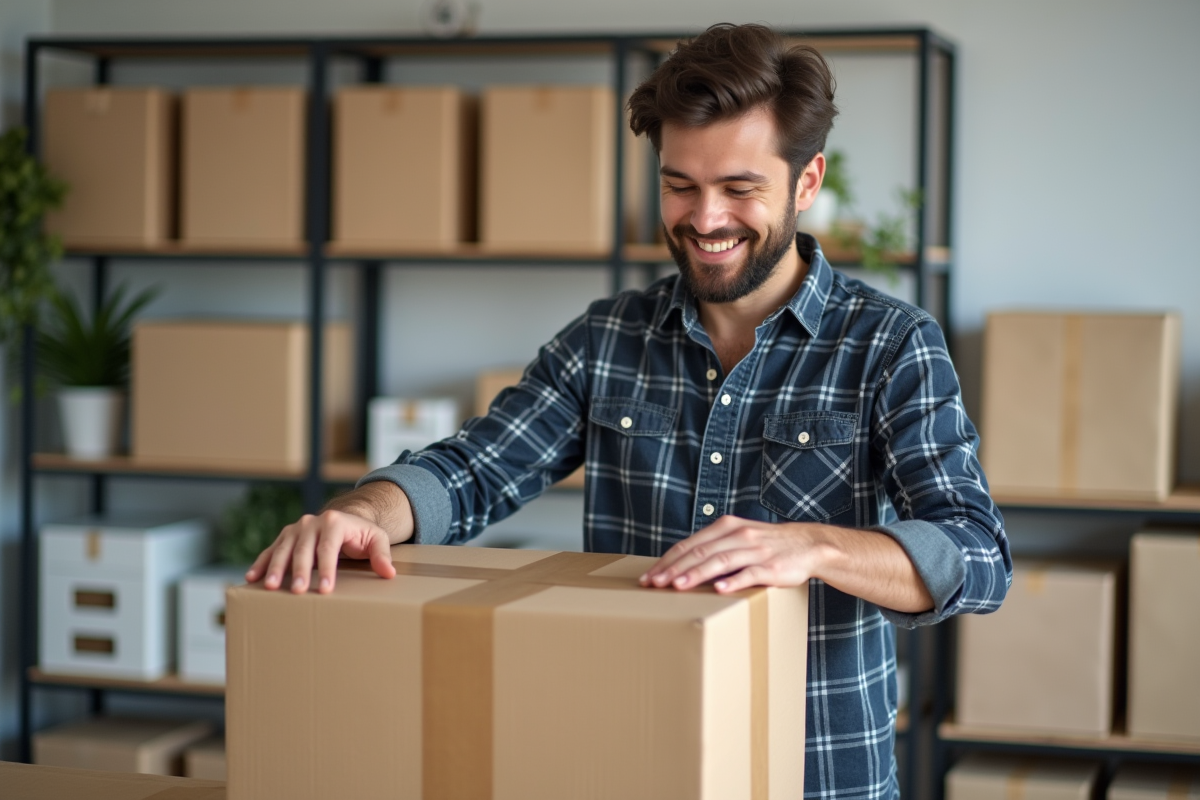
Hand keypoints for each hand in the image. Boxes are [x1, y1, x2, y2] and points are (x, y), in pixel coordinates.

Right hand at [244, 482, 412, 593]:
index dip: (327, 569)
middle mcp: (311, 523)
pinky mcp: (284, 537)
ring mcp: (295, 529)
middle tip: (298, 592)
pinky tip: (252, 578)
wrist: (344, 520)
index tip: (326, 589)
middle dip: (300, 571)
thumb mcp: (377, 539)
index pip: (329, 548)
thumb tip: (389, 573)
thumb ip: (382, 554)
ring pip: (283, 549)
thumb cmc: (361, 534)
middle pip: (303, 549)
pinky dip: (261, 564)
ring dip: (276, 569)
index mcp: (334, 522)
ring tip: (271, 588)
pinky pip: (270, 551)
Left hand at [638, 515, 824, 593]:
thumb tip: (682, 564)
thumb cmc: (767, 545)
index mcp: (726, 527)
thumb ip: (714, 546)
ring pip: (720, 561)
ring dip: (696, 574)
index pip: (689, 544)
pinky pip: (750, 573)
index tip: (649, 576)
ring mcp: (755, 551)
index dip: (667, 560)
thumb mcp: (738, 537)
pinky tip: (719, 589)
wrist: (808, 545)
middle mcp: (738, 535)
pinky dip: (733, 581)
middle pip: (700, 552)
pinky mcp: (771, 567)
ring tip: (677, 586)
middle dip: (674, 568)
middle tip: (654, 584)